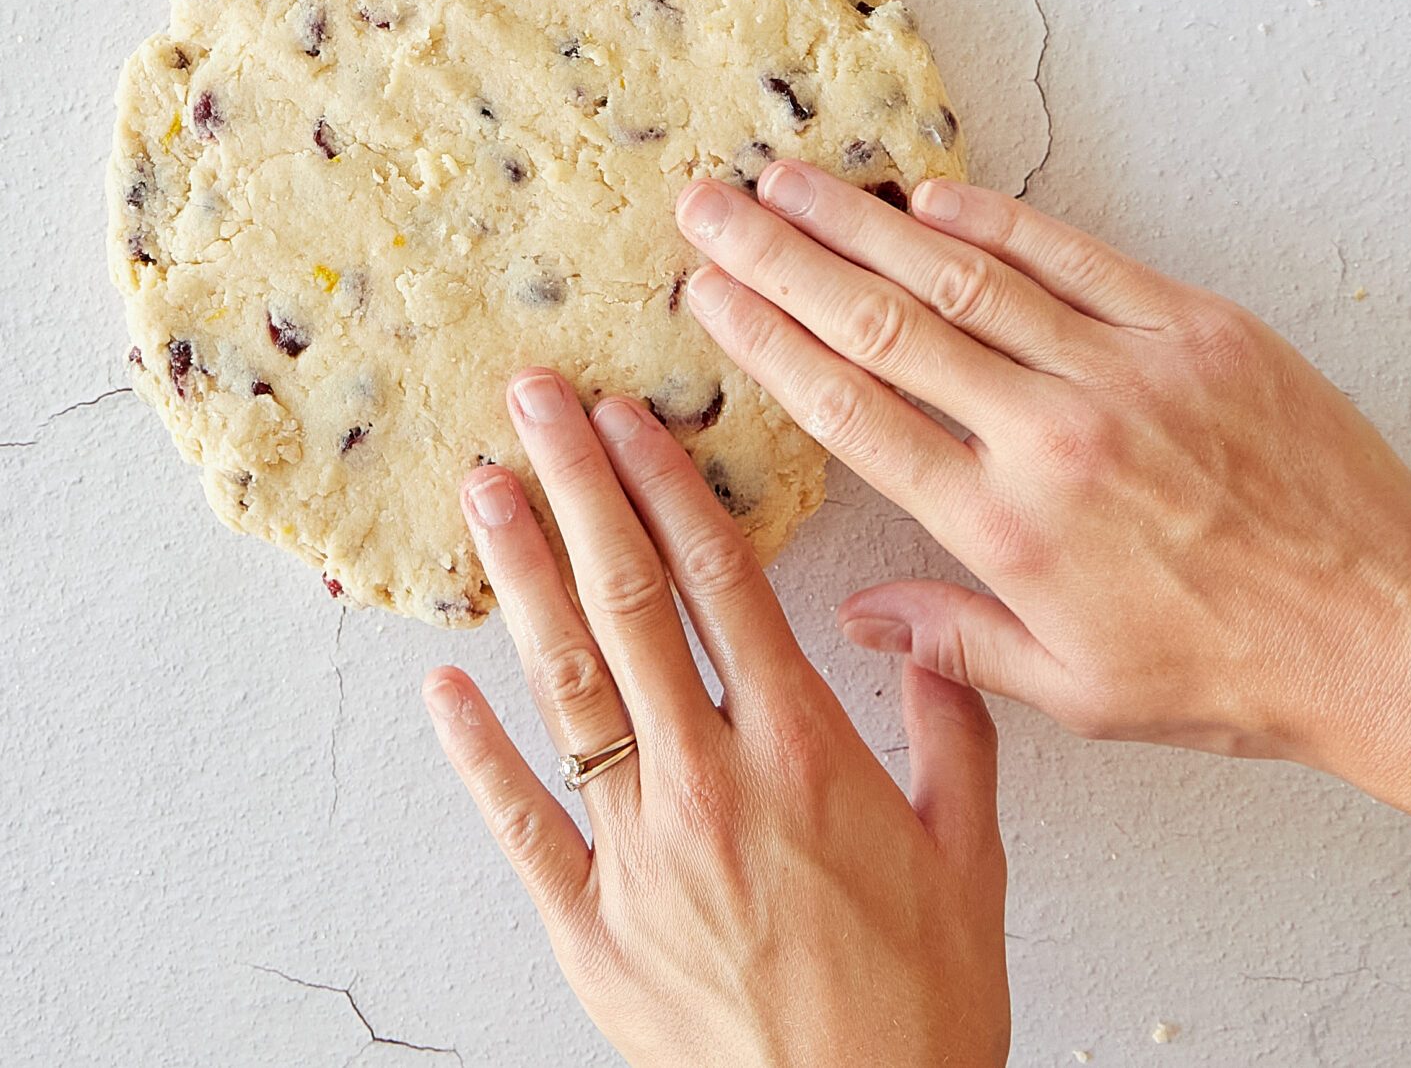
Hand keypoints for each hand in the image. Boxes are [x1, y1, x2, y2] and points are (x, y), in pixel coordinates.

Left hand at [424, 369, 1010, 1067]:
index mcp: (805, 754)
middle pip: (631, 603)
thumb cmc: (920, 1007)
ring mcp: (639, 851)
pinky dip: (477, 751)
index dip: (667, 486)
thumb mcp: (970, 860)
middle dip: (577, 489)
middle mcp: (711, 781)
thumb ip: (952, 739)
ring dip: (519, 579)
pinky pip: (520, 822)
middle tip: (531, 403)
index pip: (724, 584)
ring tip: (481, 492)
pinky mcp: (588, 925)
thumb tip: (932, 651)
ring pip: (566, 685)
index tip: (629, 415)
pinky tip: (441, 684)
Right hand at [673, 163, 1410, 780]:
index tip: (708, 294)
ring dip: (862, 220)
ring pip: (964, 274)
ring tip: (788, 179)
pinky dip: (996, 220)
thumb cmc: (1234, 676)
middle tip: (708, 204)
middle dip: (780, 256)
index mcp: (1006, 528)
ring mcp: (1124, 370)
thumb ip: (953, 640)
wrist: (1390, 635)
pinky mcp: (1197, 332)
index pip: (851, 410)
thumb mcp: (1076, 689)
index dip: (766, 341)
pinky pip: (1074, 260)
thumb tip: (856, 614)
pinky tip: (929, 193)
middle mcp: (1049, 434)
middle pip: (881, 322)